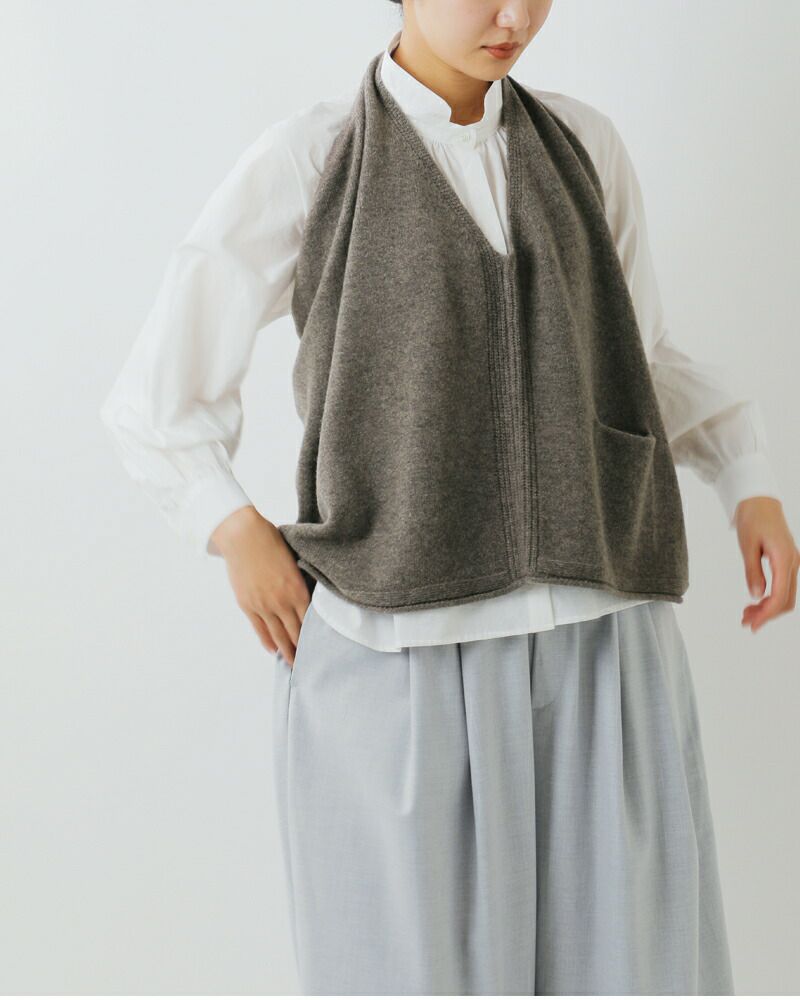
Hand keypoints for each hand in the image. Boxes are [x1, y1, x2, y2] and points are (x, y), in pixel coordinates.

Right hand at [211, 506, 309, 664]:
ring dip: (285, 651)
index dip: (313, 637)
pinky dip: (267, 641)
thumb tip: (306, 597)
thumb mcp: (294, 562)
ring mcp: (263, 605)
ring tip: (292, 663)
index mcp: (298, 590)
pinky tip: (273, 649)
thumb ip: (300, 582)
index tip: (319, 648)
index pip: (309, 621)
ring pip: (277, 635)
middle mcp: (282, 601)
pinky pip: (259, 629)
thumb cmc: (271, 542)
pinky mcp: (247, 604)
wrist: (243, 536)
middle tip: (308, 663)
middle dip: (301, 650)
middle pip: (295, 633)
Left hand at [734, 497, 798, 632]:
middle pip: (786, 600)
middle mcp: (793, 563)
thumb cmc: (753, 519)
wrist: (760, 502)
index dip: (767, 614)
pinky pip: (784, 586)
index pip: (780, 596)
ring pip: (786, 595)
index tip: (752, 624)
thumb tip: (756, 596)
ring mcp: (792, 563)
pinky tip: (756, 602)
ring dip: (768, 608)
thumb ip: (752, 571)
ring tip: (747, 614)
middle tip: (745, 622)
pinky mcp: (787, 562)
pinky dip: (771, 598)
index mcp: (784, 559)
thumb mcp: (747, 545)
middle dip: (767, 614)